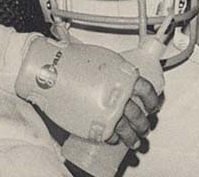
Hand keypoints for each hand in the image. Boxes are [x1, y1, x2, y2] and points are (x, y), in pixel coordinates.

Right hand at [14, 38, 160, 146]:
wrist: (45, 70)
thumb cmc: (66, 59)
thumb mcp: (97, 56)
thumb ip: (111, 67)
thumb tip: (117, 71)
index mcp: (123, 76)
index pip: (148, 91)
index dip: (153, 100)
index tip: (153, 105)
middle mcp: (119, 95)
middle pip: (139, 115)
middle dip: (143, 124)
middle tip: (143, 126)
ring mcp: (108, 112)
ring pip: (128, 130)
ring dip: (133, 138)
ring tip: (134, 141)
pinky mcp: (93, 126)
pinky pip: (110, 137)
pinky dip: (114, 140)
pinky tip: (114, 140)